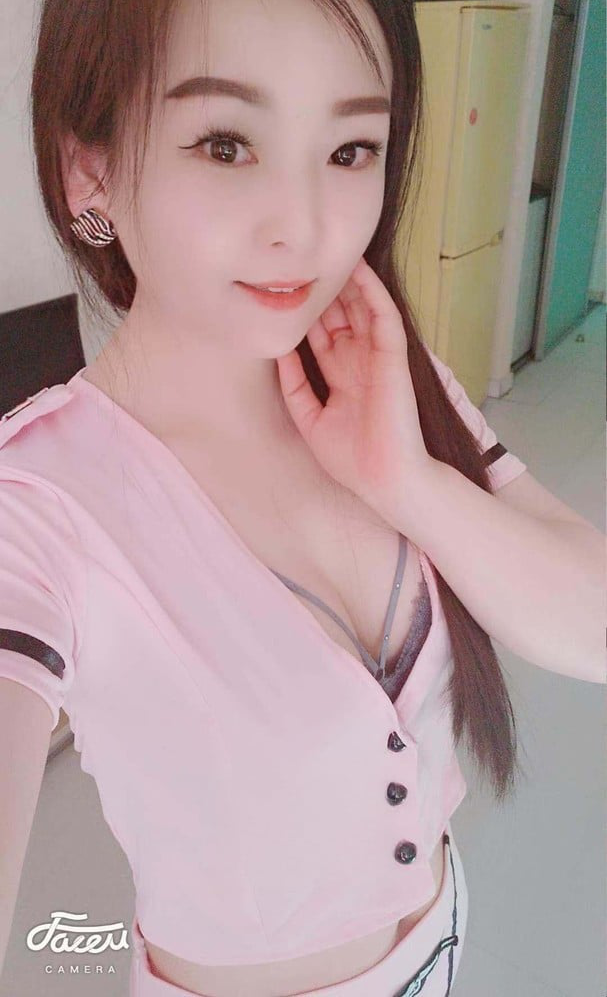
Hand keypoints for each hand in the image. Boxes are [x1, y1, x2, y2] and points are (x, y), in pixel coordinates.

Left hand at [276, 255, 434, 518]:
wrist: (384, 479)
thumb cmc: (352, 459)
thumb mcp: (310, 419)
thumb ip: (295, 385)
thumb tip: (278, 351)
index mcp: (342, 378)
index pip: (322, 337)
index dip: (306, 315)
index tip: (286, 290)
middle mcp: (359, 363)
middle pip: (339, 317)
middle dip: (323, 291)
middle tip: (304, 261)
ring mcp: (377, 357)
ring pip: (361, 308)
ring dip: (347, 283)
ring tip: (329, 251)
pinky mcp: (393, 356)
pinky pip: (383, 315)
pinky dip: (372, 291)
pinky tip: (358, 269)